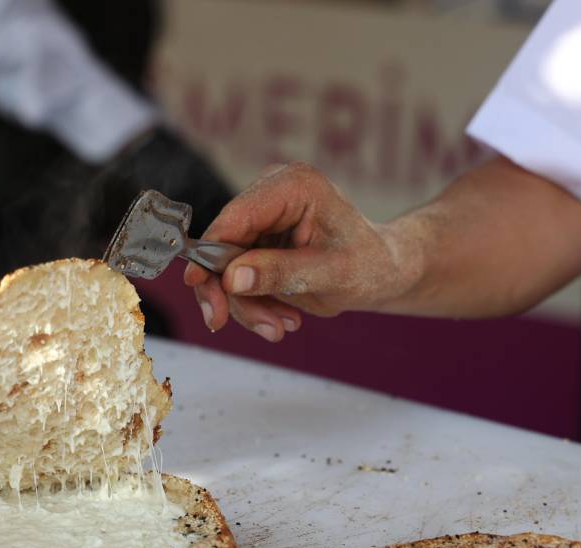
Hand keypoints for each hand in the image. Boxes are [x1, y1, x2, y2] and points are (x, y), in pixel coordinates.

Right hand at [184, 163, 419, 340]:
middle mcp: (272, 194)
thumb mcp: (330, 274)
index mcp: (293, 186)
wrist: (384, 272)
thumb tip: (232, 278)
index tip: (196, 284)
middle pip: (223, 244)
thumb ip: (280, 273)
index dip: (209, 252)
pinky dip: (253, 303)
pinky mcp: (260, 240)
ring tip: (279, 327)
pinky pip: (238, 276)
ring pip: (226, 266)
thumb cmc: (370, 265)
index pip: (236, 218)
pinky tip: (282, 317)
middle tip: (225, 323)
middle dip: (229, 290)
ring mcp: (264, 218)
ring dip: (246, 304)